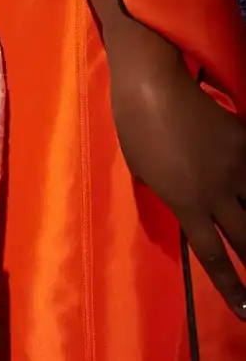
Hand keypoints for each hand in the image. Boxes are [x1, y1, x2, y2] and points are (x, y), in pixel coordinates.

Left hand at [107, 18, 245, 317]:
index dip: (232, 287)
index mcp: (185, 203)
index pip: (213, 257)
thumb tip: (185, 206)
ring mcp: (235, 166)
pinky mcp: (244, 140)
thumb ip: (168, 194)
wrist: (151, 82)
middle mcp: (215, 192)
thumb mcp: (144, 171)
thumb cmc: (134, 125)